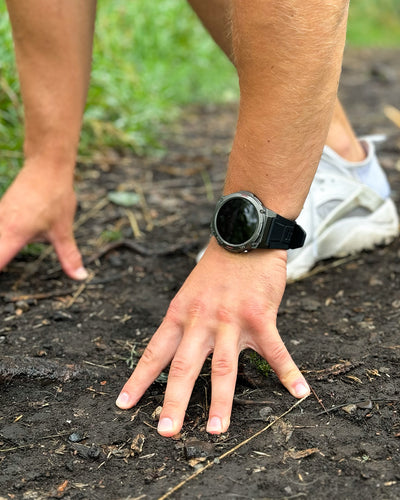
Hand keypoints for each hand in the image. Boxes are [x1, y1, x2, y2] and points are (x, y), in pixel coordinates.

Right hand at [0, 159, 86, 279]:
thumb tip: (80, 276)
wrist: (46, 166)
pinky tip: (6, 246)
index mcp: (12, 235)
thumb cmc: (54, 195)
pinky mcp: (0, 212)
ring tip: (7, 259)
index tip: (2, 294)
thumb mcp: (63, 230)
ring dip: (1, 252)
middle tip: (7, 277)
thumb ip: (69, 256)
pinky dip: (1, 241)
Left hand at [116, 238, 309, 436]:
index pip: (154, 352)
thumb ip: (183, 322)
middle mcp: (201, 320)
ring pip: (224, 366)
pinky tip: (299, 393)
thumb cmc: (215, 268)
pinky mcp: (260, 316)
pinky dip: (288, 373)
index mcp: (180, 314)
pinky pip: (275, 351)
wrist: (243, 236)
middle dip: (174, 401)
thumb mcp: (189, 293)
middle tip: (166, 432)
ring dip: (221, 401)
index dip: (139, 380)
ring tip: (217, 430)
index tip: (124, 404)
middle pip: (184, 366)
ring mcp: (230, 319)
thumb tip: (174, 352)